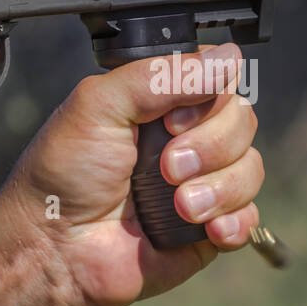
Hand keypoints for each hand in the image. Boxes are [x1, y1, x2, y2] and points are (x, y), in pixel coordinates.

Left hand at [0, 42, 263, 305]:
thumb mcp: (100, 104)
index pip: (220, 82)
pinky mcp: (209, 229)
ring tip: (178, 207)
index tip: (171, 122)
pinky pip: (250, 218)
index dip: (209, 99)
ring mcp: (202, 184)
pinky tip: (203, 228)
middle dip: (209, 146)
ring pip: (250, 169)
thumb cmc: (64, 175)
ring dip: (218, 188)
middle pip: (243, 122)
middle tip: (166, 167)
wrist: (56, 249)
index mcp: (163, 104)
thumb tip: (228, 56)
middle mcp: (188, 139)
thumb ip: (162, 75)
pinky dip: (233, 222)